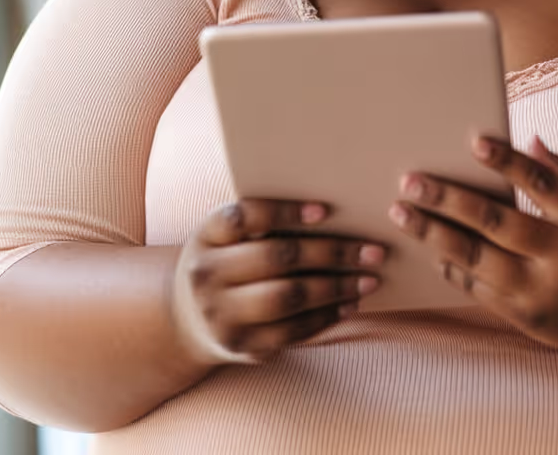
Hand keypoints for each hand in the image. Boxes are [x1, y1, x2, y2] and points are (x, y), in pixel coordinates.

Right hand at [171, 198, 385, 365]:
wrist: (185, 319)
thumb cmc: (225, 260)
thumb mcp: (226, 236)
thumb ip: (261, 222)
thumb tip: (332, 211)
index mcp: (207, 237)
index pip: (244, 217)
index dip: (284, 212)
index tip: (325, 210)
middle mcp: (207, 276)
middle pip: (276, 258)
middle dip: (331, 253)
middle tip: (373, 250)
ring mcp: (222, 316)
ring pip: (288, 298)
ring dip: (336, 288)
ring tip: (369, 279)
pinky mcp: (242, 346)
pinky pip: (291, 332)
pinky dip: (325, 318)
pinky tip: (349, 304)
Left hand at [389, 135, 557, 351]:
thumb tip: (528, 140)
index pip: (542, 184)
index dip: (508, 162)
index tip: (475, 142)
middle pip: (498, 223)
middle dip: (449, 200)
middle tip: (411, 181)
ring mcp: (544, 292)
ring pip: (480, 260)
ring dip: (435, 234)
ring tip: (403, 214)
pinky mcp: (528, 319)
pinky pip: (480, 290)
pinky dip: (452, 268)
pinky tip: (430, 247)